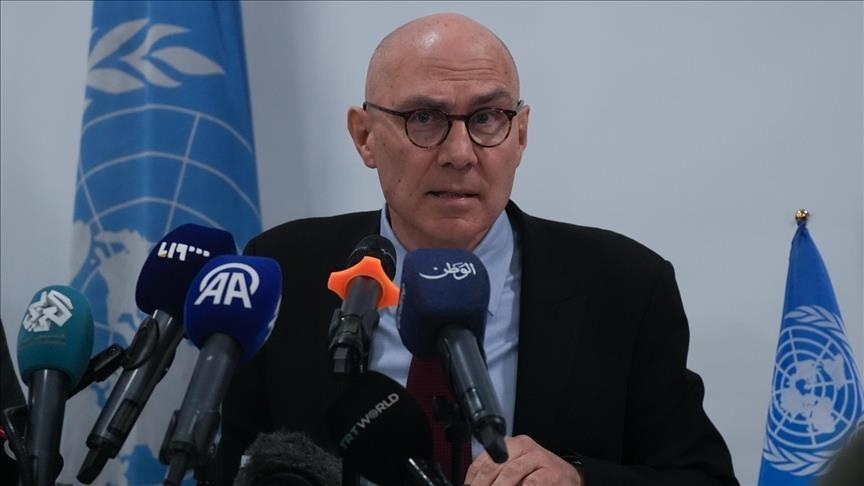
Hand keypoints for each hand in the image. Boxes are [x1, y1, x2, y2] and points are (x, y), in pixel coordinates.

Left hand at [463, 435, 583, 485]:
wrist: (569, 478)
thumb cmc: (539, 476)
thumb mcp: (515, 470)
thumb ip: (497, 475)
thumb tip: (475, 484)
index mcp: (510, 445)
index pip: (483, 460)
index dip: (473, 478)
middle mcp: (522, 446)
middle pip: (493, 466)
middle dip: (483, 484)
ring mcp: (537, 457)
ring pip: (510, 473)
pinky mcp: (550, 472)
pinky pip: (530, 483)